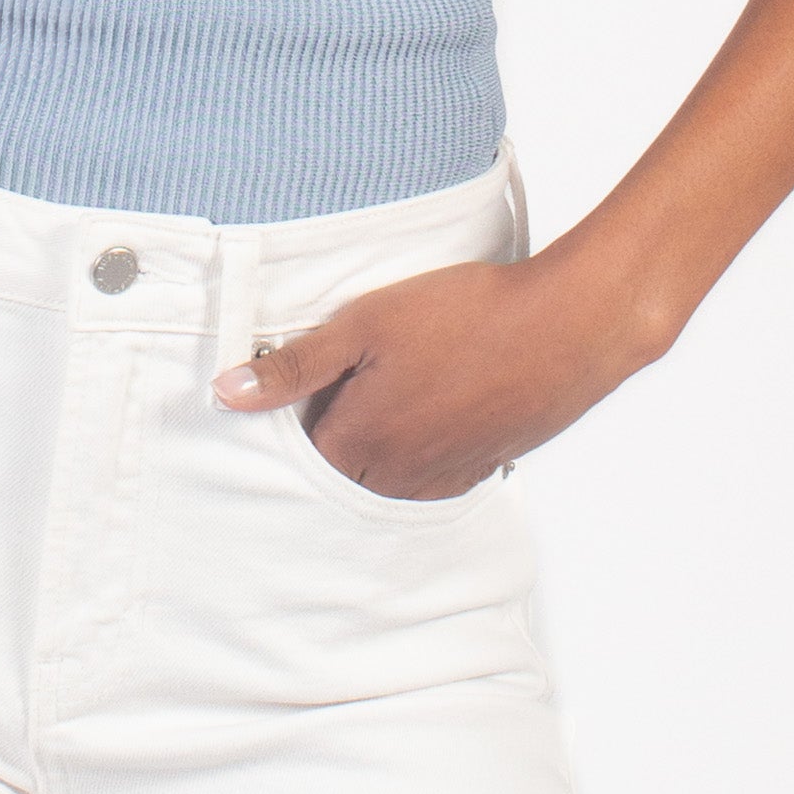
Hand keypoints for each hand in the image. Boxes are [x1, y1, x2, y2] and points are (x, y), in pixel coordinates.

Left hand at [210, 237, 659, 498]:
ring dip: (380, 444)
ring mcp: (443, 478)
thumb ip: (293, 365)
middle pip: (340, 468)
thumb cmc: (463, 314)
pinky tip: (437, 405)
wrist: (565, 327)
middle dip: (337, 431)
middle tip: (359, 376)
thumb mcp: (364, 323)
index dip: (302, 407)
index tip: (317, 371)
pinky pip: (432, 479)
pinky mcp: (482, 470)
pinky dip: (422, 450)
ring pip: (386, 478)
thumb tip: (227, 392)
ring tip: (399, 387)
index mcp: (358, 442)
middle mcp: (396, 477)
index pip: (299, 449)